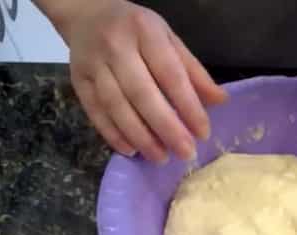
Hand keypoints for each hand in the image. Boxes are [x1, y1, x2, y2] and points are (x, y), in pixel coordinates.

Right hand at [44, 0, 226, 161]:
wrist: (87, 15)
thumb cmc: (137, 30)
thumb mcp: (169, 39)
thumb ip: (193, 71)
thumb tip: (219, 101)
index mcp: (145, 32)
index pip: (170, 74)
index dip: (188, 106)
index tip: (203, 132)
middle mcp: (116, 46)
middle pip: (142, 94)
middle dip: (166, 128)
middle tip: (185, 153)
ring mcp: (93, 64)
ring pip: (116, 106)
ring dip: (140, 137)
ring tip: (160, 157)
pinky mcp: (77, 80)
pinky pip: (95, 112)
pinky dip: (113, 134)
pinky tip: (131, 150)